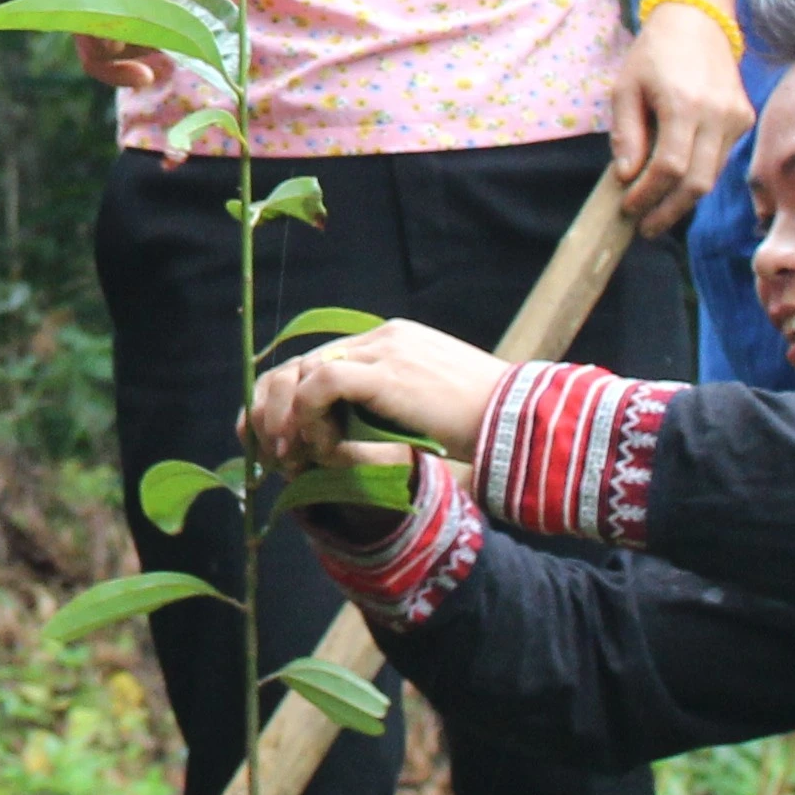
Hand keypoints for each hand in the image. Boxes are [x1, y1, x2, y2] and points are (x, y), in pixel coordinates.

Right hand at [56, 0, 188, 88]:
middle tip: (149, 74)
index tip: (121, 48)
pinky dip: (127, 53)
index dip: (103, 27)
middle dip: (117, 60)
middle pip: (85, 38)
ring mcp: (75, 9)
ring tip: (167, 47)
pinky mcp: (86, 21)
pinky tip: (155, 52)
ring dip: (130, 55)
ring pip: (94, 48)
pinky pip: (100, 46)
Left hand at [242, 317, 508, 480]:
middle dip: (276, 407)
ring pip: (305, 371)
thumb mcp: (426, 412)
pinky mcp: (386, 372)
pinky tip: (321, 448)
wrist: (521, 423)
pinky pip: (322, 385)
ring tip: (293, 457)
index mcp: (392, 341)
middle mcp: (383, 337)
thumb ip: (389, 411)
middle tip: (273, 451)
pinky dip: (310, 417)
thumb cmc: (484, 426)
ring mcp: (385, 350)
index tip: (281, 439)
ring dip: (290, 418)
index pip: (321, 360)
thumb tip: (352, 437)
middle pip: (303, 362)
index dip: (292, 399)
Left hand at [608, 0, 752, 236]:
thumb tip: (627, 176)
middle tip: (644, 227)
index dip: (648, 194)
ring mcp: (737, 118)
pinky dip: (697, 176)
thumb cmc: (653, 53)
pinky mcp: (744, 119)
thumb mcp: (626, 88)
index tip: (627, 207)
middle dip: (668, 210)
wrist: (698, 21)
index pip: (670, 167)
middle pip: (697, 182)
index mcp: (685, 104)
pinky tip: (674, 185)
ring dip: (682, 200)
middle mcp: (718, 115)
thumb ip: (626, 133)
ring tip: (655, 213)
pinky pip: (720, 159)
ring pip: (712, 176)